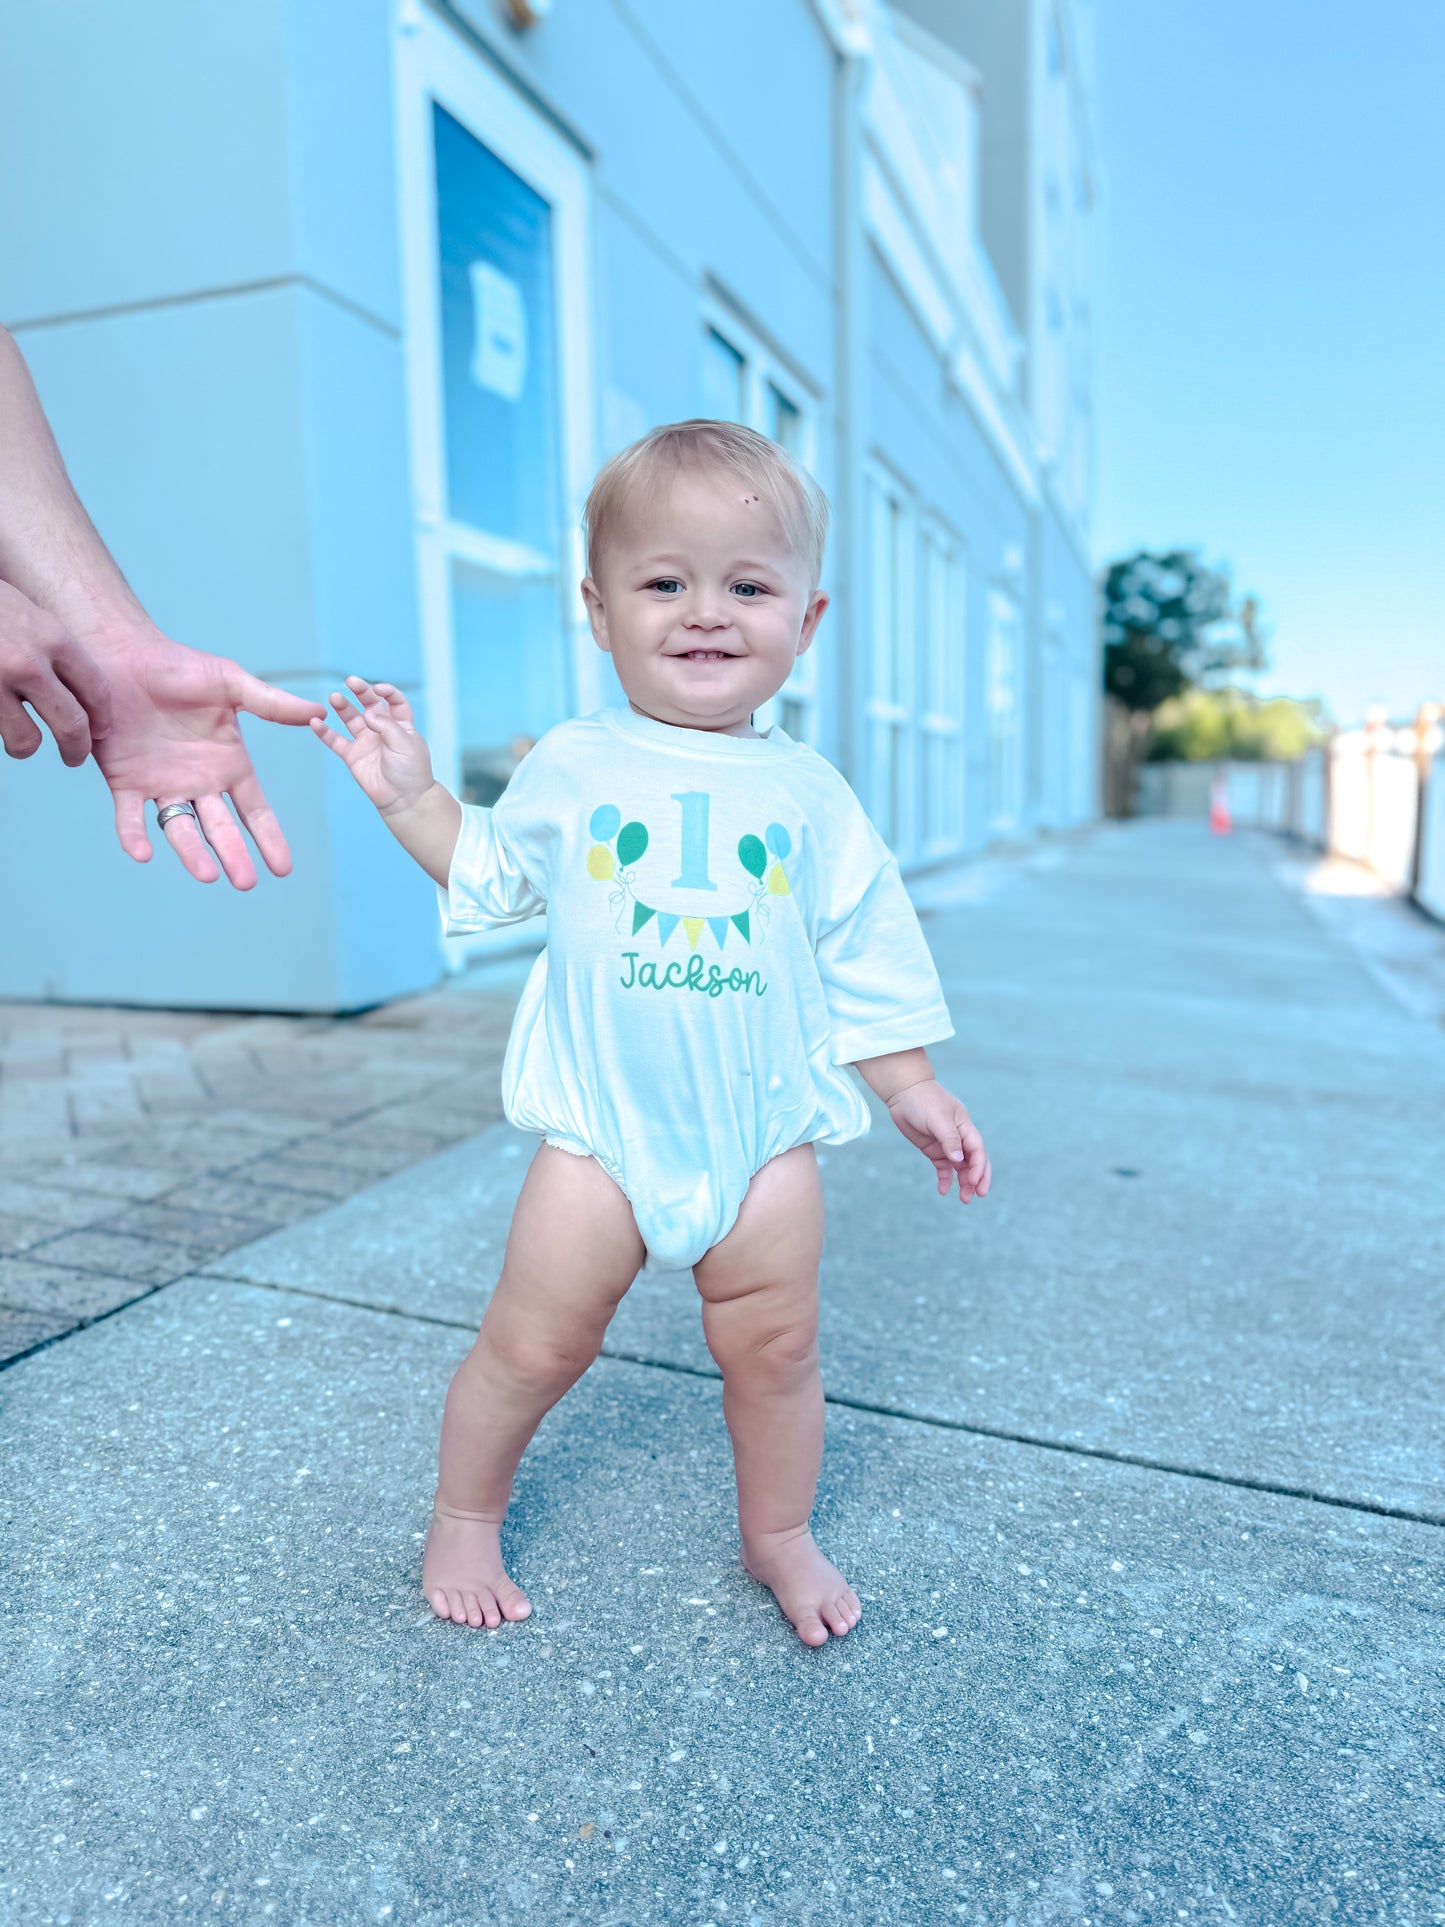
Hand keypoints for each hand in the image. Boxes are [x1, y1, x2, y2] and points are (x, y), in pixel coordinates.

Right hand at [0, 581, 111, 764]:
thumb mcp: (28, 613)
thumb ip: (51, 649)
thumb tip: (74, 691)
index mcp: (52, 638)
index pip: (95, 688)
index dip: (102, 717)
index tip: (99, 731)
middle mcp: (28, 664)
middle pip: (71, 724)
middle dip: (76, 748)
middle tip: (74, 756)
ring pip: (26, 740)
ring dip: (24, 746)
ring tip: (19, 741)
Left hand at [85, 624, 324, 888]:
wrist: (122, 656)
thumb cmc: (178, 666)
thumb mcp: (231, 683)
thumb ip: (271, 703)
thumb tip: (318, 709)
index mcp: (228, 765)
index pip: (255, 812)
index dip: (269, 839)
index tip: (282, 869)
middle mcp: (198, 783)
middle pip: (221, 829)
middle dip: (233, 855)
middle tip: (245, 881)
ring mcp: (161, 785)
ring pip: (180, 829)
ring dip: (192, 853)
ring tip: (206, 875)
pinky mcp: (124, 782)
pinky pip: (129, 816)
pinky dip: (134, 835)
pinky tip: (142, 853)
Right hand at [309, 677, 435, 814]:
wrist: (403, 799)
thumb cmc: (410, 771)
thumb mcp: (404, 742)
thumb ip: (385, 725)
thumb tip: (368, 713)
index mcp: (401, 725)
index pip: (394, 701)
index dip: (387, 692)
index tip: (378, 689)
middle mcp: (383, 730)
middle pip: (370, 705)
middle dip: (361, 692)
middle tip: (350, 681)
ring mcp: (367, 742)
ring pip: (351, 719)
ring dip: (342, 707)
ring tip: (334, 697)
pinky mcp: (353, 756)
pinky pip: (336, 741)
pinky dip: (325, 732)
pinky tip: (316, 722)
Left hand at [885, 1078, 991, 1202]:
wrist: (904, 1093)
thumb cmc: (924, 1101)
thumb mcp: (937, 1118)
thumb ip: (949, 1138)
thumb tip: (959, 1160)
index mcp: (965, 1127)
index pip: (977, 1150)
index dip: (978, 1167)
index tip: (972, 1181)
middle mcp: (959, 1138)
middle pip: (974, 1162)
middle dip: (977, 1179)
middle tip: (976, 1196)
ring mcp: (946, 1145)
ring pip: (960, 1168)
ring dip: (963, 1183)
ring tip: (964, 1199)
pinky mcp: (934, 1150)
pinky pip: (943, 1168)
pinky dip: (945, 1180)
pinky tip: (943, 1191)